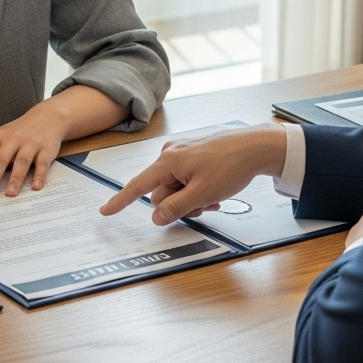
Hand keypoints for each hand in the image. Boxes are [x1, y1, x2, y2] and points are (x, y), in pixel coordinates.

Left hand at [0, 102, 70, 197]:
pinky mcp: (46, 149)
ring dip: (15, 178)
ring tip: (10, 194)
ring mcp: (30, 144)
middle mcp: (13, 139)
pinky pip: (42, 163)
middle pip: (1, 159)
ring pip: (21, 162)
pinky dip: (39, 175)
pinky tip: (35, 186)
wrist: (46, 118)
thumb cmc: (17, 131)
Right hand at [99, 125, 287, 225]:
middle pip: (162, 192)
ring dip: (192, 199)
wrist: (257, 146)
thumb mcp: (202, 194)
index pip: (138, 186)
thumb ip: (175, 208)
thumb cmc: (231, 166)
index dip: (121, 201)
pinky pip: (186, 178)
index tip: (105, 212)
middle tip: (204, 205)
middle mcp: (171, 153)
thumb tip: (155, 216)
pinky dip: (197, 189)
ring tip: (213, 198)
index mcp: (168, 160)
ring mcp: (183, 152)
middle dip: (180, 204)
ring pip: (176, 187)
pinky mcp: (194, 153)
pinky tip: (214, 190)